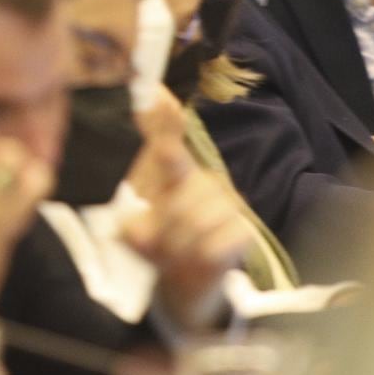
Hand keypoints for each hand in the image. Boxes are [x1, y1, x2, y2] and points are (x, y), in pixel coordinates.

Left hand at [122, 97, 250, 328]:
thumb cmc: (160, 246)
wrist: (187, 283)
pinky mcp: (244, 228)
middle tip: (158, 246)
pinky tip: (198, 259)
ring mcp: (229, 202)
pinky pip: (212, 246)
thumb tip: (129, 222)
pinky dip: (198, 259)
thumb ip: (131, 224)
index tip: (154, 91)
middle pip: (177, 201)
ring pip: (194, 224)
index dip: (162, 116)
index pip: (168, 140)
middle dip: (162, 231)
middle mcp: (205, 180)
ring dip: (178, 249)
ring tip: (177, 254)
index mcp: (176, 174)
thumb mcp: (135, 232)